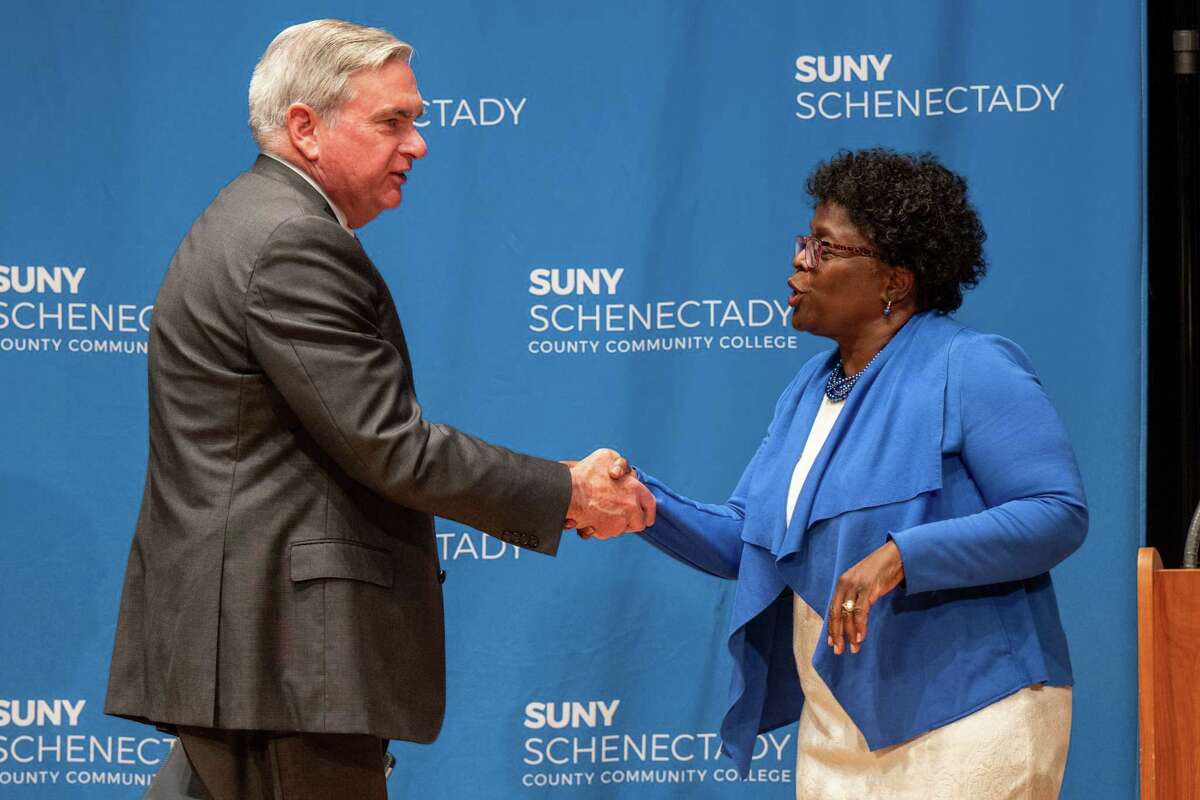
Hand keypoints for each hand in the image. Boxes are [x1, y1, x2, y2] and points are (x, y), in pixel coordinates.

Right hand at [564, 449, 653, 539]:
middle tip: (621, 517)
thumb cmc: (586, 473)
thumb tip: (619, 472)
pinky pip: (607, 534)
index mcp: (636, 489)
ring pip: (622, 530)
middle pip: (639, 522)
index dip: (648, 512)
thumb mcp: (605, 456)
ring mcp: (620, 521)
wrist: (569, 492)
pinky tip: (591, 521)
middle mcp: (632, 506)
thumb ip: (618, 465)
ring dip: (615, 526)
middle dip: (631, 522)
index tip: (647, 517)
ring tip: (602, 515)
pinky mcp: (607, 531)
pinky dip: (600, 530)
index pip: (650, 504)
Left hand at [826, 540, 904, 655]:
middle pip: (836, 613)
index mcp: (842, 583)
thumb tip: (850, 615)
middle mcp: (845, 584)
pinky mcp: (868, 588)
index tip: (831, 642)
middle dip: (837, 634)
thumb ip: (855, 596)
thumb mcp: (863, 582)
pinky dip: (860, 626)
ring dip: (850, 634)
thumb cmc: (881, 571)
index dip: (832, 627)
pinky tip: (861, 637)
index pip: (832, 609)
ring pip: (848, 615)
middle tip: (838, 650)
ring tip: (854, 648)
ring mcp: (856, 586)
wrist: (895, 556)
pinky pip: (861, 611)